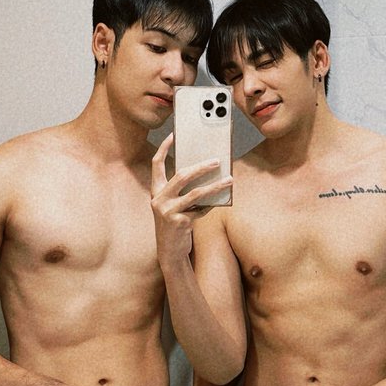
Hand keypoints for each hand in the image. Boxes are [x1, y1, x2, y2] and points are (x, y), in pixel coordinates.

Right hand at [150, 134, 231, 266]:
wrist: (169, 252)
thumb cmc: (175, 224)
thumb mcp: (173, 205)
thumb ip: (183, 190)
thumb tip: (206, 171)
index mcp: (156, 191)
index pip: (156, 164)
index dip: (164, 148)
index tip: (173, 134)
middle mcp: (159, 199)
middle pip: (181, 175)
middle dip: (201, 166)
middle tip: (216, 160)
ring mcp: (168, 211)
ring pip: (196, 192)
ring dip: (215, 185)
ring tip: (229, 179)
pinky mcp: (179, 222)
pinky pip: (201, 209)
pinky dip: (212, 204)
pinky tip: (222, 200)